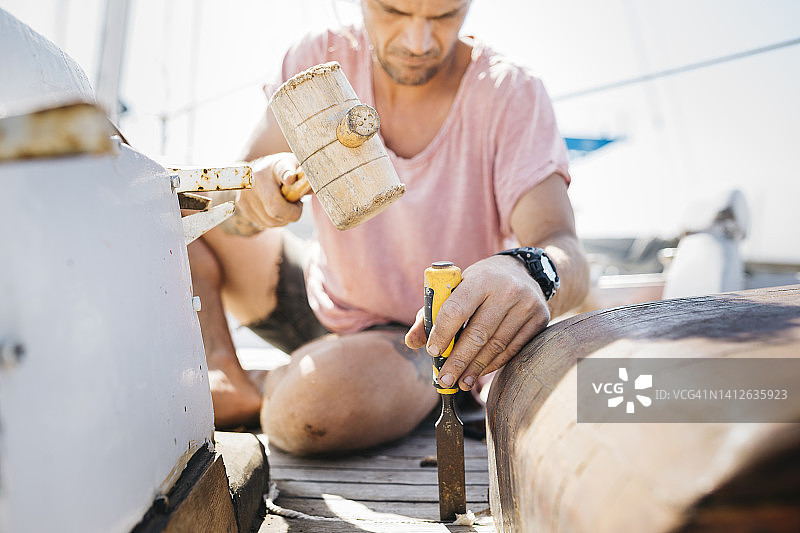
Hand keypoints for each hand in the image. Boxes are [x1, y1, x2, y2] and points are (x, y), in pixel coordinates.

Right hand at [235, 152, 304, 227]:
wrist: (259, 169)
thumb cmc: (284, 170)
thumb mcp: (297, 167)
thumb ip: (305, 176)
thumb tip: (309, 187)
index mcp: (275, 166)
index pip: (282, 171)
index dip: (287, 176)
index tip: (290, 178)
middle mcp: (256, 178)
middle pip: (276, 209)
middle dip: (291, 214)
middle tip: (296, 206)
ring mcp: (246, 191)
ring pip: (270, 220)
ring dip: (283, 219)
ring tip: (285, 206)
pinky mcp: (241, 204)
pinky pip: (263, 223)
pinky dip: (273, 221)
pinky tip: (274, 209)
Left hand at [405, 255, 550, 390]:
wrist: (522, 272)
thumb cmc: (479, 283)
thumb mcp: (455, 288)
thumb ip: (430, 313)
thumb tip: (412, 342)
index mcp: (481, 278)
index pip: (456, 310)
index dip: (442, 334)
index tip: (432, 351)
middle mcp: (507, 290)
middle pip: (478, 334)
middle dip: (458, 361)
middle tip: (444, 379)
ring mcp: (526, 305)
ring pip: (496, 346)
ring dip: (475, 368)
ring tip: (460, 381)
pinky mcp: (539, 319)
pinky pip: (512, 349)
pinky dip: (493, 364)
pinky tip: (479, 372)